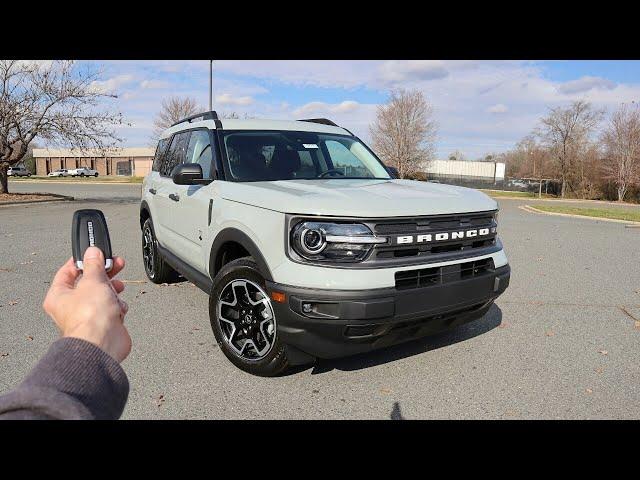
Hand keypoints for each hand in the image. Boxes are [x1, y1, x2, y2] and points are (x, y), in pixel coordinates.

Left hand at [43, 247, 130, 362]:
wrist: (103, 343)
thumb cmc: (90, 317)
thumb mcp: (92, 280)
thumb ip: (94, 264)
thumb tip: (92, 252)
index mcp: (58, 296)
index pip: (67, 271)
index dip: (82, 260)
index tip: (95, 253)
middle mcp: (70, 307)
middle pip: (88, 282)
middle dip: (104, 274)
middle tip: (115, 264)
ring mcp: (87, 315)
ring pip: (101, 295)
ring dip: (112, 290)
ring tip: (119, 287)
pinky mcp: (102, 324)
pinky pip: (110, 308)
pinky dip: (117, 306)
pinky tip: (119, 307)